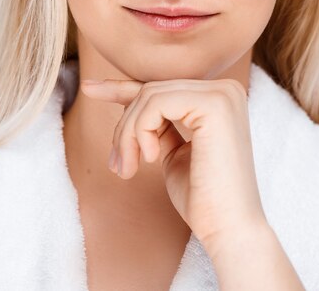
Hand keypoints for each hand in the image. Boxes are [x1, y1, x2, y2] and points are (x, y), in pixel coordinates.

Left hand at [80, 75, 267, 253]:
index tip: (88, 87)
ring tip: (128, 168)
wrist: (229, 230)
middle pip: (151, 91)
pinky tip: (151, 158)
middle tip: (119, 165)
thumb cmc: (202, 198)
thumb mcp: (170, 149)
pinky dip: (140, 132)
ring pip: (148, 96)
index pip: (160, 88)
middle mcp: (225, 88)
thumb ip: (156, 122)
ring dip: (128, 134)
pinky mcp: (214, 104)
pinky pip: (155, 104)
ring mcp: (222, 94)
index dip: (121, 88)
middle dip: (124, 127)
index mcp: (218, 97)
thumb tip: (122, 96)